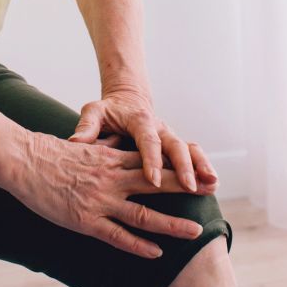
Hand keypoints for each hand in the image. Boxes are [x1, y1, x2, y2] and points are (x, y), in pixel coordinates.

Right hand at [9, 129, 207, 259]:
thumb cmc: (49, 153)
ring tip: (195, 232)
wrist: (23, 160)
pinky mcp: (86, 220)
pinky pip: (118, 236)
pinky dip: (139, 245)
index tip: (201, 170)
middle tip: (212, 192)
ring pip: (144, 214)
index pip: (153, 162)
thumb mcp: (84, 145)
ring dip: (171, 224)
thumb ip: (105, 151)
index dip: (179, 167)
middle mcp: (112, 178)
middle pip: (157, 184)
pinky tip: (156, 253)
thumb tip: (120, 150)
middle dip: (186, 188)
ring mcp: (101, 200)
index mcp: (112, 158)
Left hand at [67, 86, 218, 194]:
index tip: (153, 179)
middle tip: (190, 187)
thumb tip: (74, 142)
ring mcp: (169, 136)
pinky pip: (194, 154)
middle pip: (175, 145)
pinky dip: (204, 166)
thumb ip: (87, 127)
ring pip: (189, 149)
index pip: (147, 140)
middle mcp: (159, 127)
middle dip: (184, 166)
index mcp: (139, 120)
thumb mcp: (94, 112)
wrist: (126, 100)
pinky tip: (212, 183)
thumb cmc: (107, 110)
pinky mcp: (175, 144)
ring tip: (212, 185)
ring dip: (201, 166)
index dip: (151, 159)